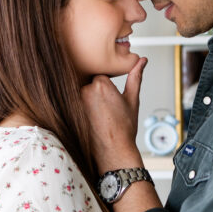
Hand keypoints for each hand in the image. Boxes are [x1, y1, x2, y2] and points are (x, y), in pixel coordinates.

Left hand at [81, 57, 146, 171]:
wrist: (113, 150)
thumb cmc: (123, 128)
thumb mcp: (132, 100)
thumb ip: (135, 77)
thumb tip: (141, 61)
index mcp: (101, 84)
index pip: (102, 75)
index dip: (108, 87)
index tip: (113, 99)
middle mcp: (85, 91)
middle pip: (91, 83)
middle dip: (99, 92)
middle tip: (107, 109)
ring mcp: (76, 101)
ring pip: (84, 93)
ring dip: (91, 100)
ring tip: (101, 115)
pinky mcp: (71, 111)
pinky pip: (77, 103)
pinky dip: (84, 109)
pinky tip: (92, 119)